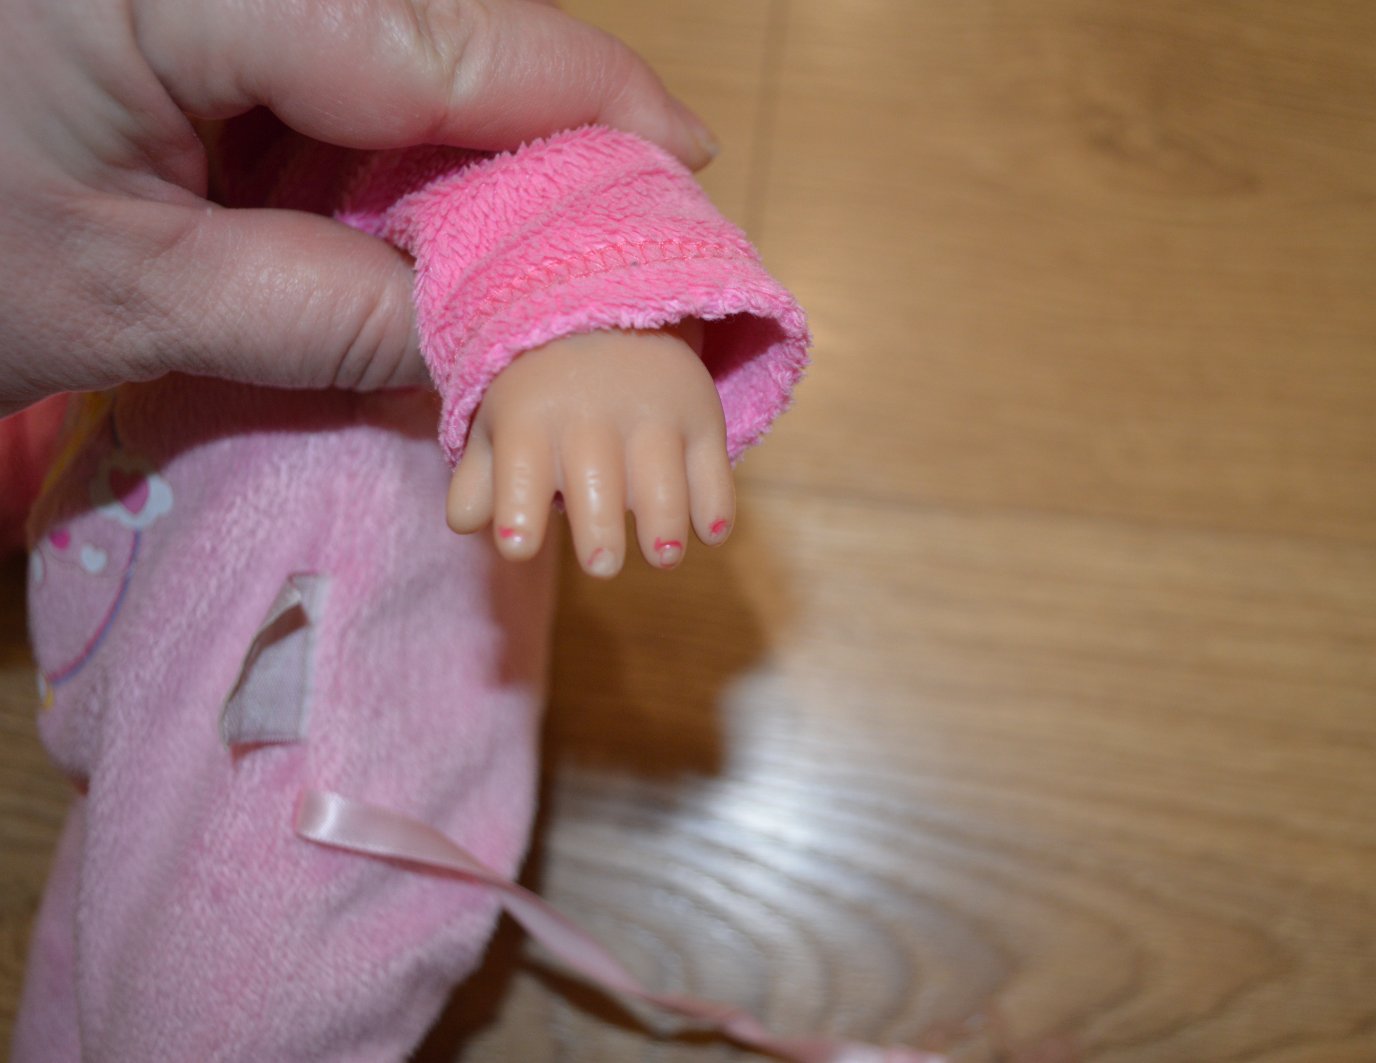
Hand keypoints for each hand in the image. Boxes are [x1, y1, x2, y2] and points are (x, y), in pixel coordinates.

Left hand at [0, 0, 717, 415]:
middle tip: (610, 240)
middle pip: (442, 22)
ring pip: (400, 44)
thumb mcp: (126, 299)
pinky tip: (407, 230)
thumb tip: (495, 338)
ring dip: (463, 156)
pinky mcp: (196, 15)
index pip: (446, 33)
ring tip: (513, 262)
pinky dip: (385, 152)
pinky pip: (335, 66)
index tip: (685, 162)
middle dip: (538, 136)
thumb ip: (335, 315)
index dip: (586, 99)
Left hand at [446, 325, 736, 577]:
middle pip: (597, 485)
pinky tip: (708, 531)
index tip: (519, 548)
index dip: (517, 514)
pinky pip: (713, 470)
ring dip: (665, 527)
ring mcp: (652, 416)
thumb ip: (479, 480)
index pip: (519, 473)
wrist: (607, 315)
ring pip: (662, 482)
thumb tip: (467, 526)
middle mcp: (591, 418)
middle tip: (600, 566)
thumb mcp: (498, 424)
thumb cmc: (540, 392)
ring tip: (662, 557)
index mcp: (531, 423)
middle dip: (599, 535)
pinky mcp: (700, 417)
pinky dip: (715, 505)